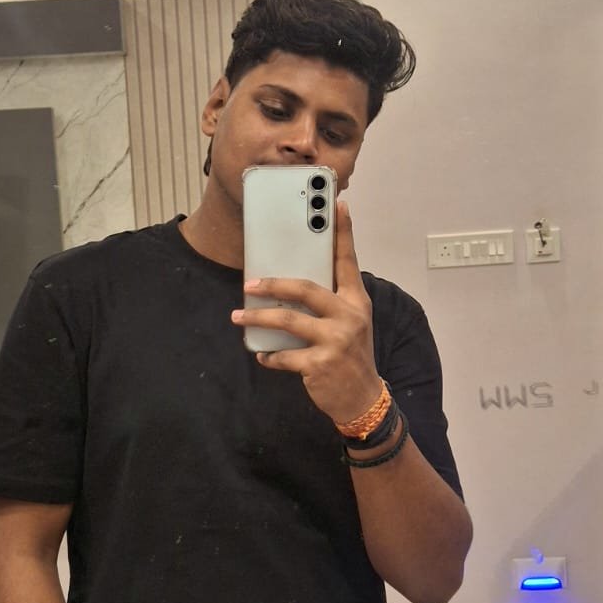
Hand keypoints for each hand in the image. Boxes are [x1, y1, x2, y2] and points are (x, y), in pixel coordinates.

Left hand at [231, 199, 382, 426]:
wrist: (363, 399)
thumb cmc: (351, 355)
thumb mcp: (350, 324)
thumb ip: (331, 301)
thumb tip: (291, 283)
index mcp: (356, 301)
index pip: (348, 260)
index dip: (343, 232)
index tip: (338, 204)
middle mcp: (349, 316)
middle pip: (307, 289)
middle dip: (274, 284)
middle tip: (249, 283)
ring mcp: (336, 340)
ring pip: (289, 321)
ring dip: (259, 318)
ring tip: (238, 316)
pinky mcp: (321, 364)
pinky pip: (285, 356)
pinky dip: (270, 356)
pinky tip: (262, 355)